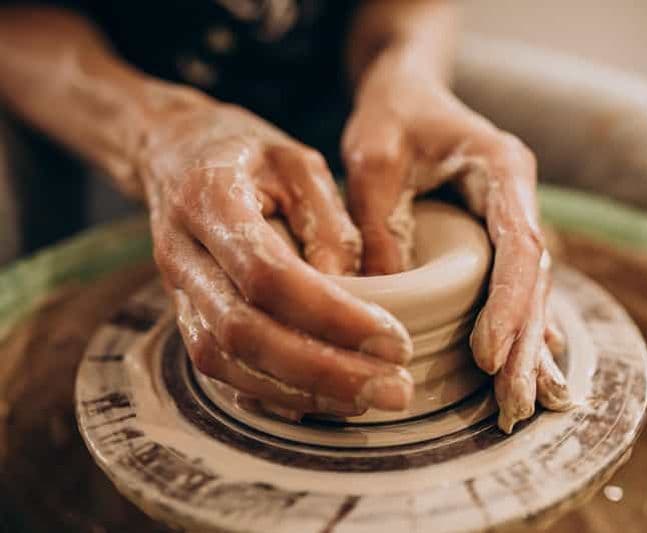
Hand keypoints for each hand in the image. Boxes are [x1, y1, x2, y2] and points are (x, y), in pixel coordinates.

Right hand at [138, 96, 413, 420]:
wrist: (175, 153)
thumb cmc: (249, 153)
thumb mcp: (299, 162)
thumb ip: (327, 223)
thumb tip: (352, 293)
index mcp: (210, 200)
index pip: (268, 274)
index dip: (332, 316)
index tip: (395, 341)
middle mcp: (182, 252)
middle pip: (243, 333)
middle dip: (322, 372)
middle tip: (394, 389)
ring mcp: (176, 290)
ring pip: (224, 361)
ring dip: (299, 391)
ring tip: (367, 400)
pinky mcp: (185, 314)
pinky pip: (217, 369)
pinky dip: (268, 394)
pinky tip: (320, 403)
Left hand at [343, 59, 570, 432]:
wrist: (407, 90)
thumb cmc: (393, 115)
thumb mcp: (374, 158)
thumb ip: (381, 221)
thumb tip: (387, 296)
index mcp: (503, 168)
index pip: (519, 245)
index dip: (510, 305)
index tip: (492, 357)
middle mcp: (518, 198)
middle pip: (534, 279)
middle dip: (525, 345)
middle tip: (515, 405)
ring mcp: (512, 219)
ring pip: (531, 291)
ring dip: (527, 349)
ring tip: (521, 406)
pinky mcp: (496, 237)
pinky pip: (515, 289)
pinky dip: (519, 331)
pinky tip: (524, 370)